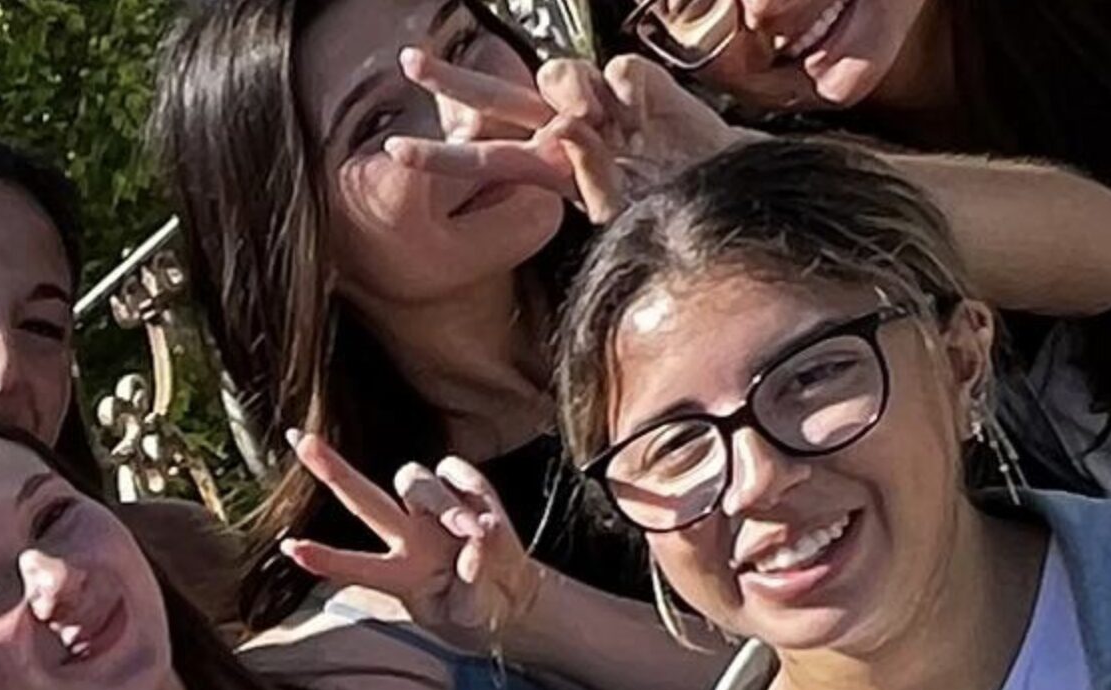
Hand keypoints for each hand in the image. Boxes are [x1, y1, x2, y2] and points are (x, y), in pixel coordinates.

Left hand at [277, 432, 542, 643]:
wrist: (510, 599)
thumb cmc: (476, 611)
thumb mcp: (471, 615)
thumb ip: (473, 585)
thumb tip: (477, 540)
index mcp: (399, 576)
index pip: (356, 566)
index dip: (324, 559)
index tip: (288, 548)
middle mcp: (407, 537)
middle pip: (362, 498)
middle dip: (331, 470)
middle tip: (301, 440)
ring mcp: (433, 510)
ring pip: (416, 481)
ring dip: (444, 505)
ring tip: (472, 533)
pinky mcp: (466, 489)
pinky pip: (458, 471)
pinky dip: (472, 489)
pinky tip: (487, 517)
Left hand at [381, 47, 743, 223]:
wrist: (718, 183)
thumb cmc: (664, 201)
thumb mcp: (617, 206)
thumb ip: (583, 174)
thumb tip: (562, 127)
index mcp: (546, 164)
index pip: (482, 154)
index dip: (439, 153)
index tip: (392, 151)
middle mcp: (562, 126)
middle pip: (496, 97)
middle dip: (450, 81)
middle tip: (407, 62)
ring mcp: (596, 100)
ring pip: (558, 75)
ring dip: (582, 101)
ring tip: (620, 134)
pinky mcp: (634, 79)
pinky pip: (616, 74)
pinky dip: (629, 97)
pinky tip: (645, 120)